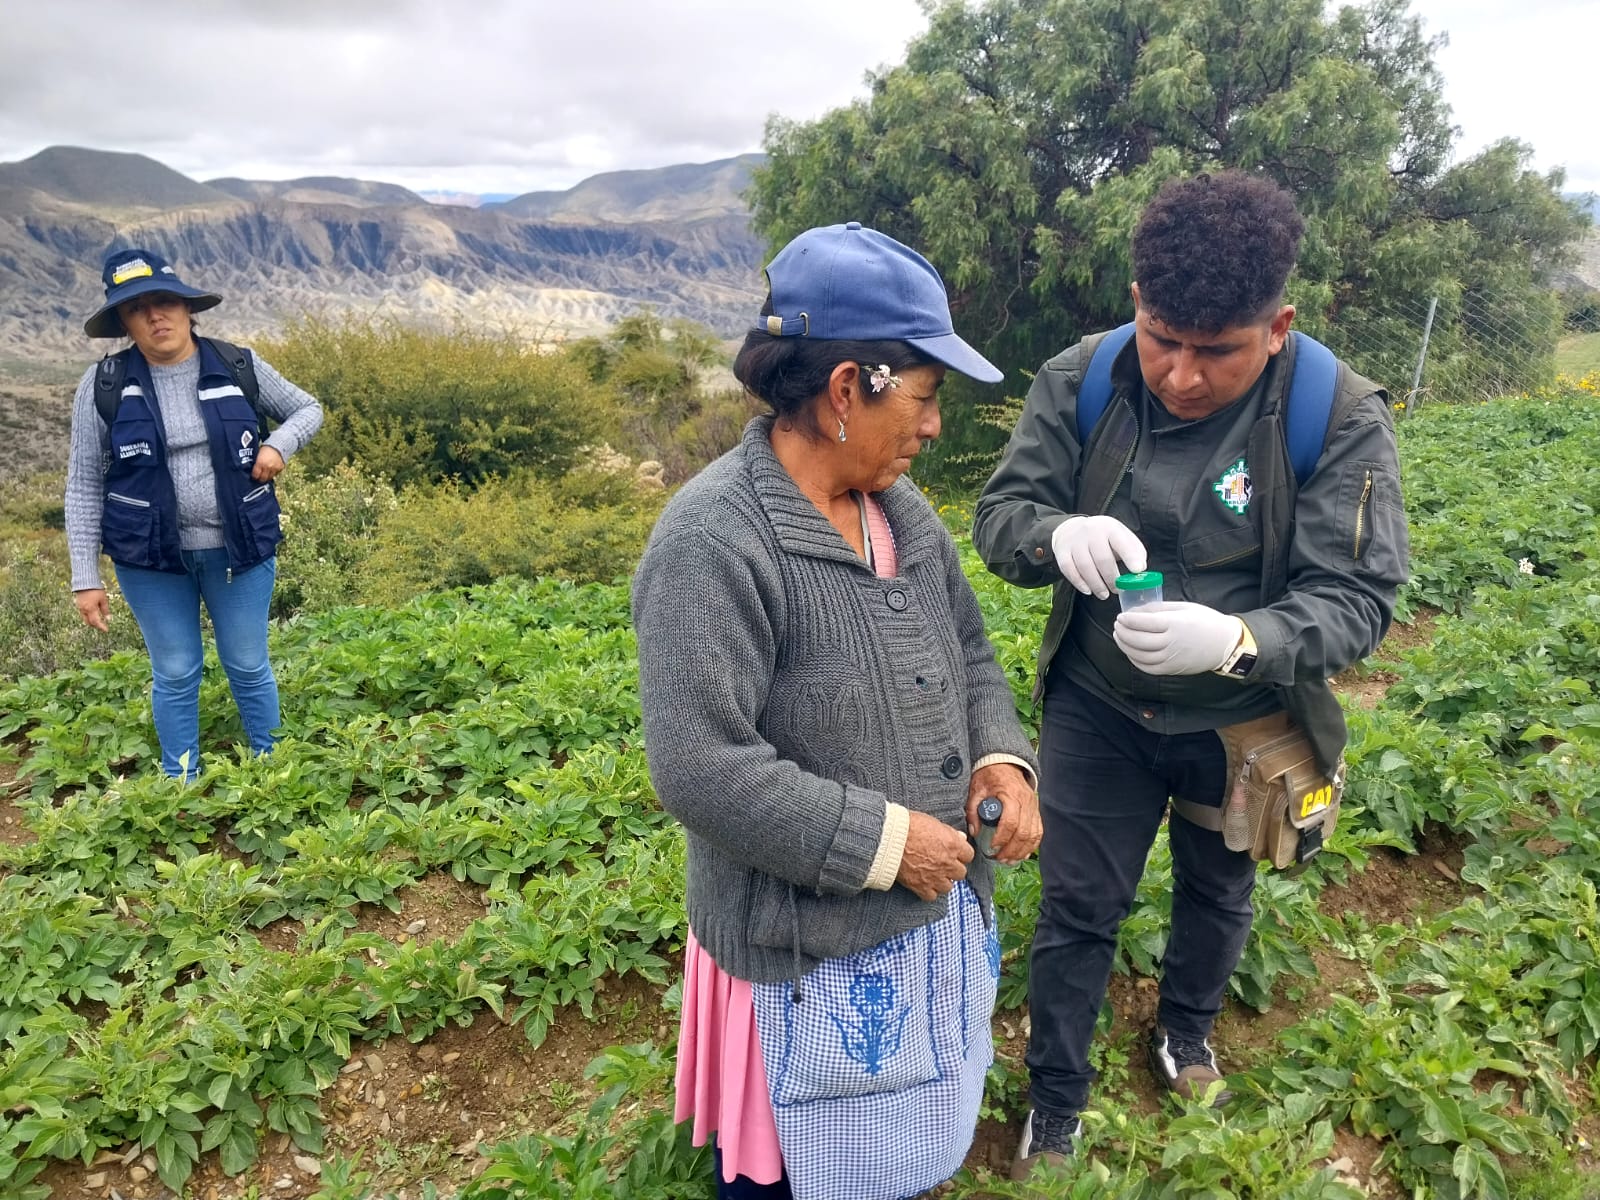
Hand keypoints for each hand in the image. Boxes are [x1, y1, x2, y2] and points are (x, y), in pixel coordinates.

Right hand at [74, 588, 109, 631]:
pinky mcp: (78, 604)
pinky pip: (83, 614)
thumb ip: (105, 610)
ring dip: (91, 622)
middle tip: (103, 627)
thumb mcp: (103, 600)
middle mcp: (83, 610)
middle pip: (89, 622)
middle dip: (96, 626)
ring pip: (85, 619)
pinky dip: (88, 617)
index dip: (101, 627)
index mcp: (90, 609)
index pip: (96, 622)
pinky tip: (93, 615)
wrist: (85, 581)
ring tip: (99, 621)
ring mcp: (79, 607)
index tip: (106, 630)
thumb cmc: (96, 590)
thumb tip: (108, 619)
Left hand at [251, 446, 285, 481]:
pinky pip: (276, 473)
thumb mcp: (258, 455)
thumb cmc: (265, 449)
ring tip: (265, 475)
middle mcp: (268, 467)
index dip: (254, 476)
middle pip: (263, 478)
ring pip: (270, 477)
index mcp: (260, 463)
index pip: (256, 475)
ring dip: (267, 477)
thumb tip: (253, 470)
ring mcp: (275, 468)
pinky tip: (271, 470)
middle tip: (259, 478)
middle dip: (260, 479)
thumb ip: (256, 463)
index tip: (254, 476)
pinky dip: (273, 473)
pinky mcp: (280, 468)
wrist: (277, 445)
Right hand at [896, 811, 974, 901]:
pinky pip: (932, 896)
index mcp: (953, 845)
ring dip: (942, 881)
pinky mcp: (921, 886)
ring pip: (948, 887)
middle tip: (943, 864)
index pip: (969, 855)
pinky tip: (924, 884)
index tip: (955, 854)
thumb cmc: (908, 826)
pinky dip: (928, 891)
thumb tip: (960, 837)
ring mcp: (935, 876)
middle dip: (953, 869)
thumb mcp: (932, 822)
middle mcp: (947, 863)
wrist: (888, 839)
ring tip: (933, 875)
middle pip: (961, 873)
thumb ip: (949, 832)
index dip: (961, 854)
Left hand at [966, 763, 1041, 864]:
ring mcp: (1033, 806)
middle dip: (1011, 850)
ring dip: (1022, 851)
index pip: (1010, 822)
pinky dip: (1031, 845)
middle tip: (999, 858)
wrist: (1004, 763)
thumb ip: (973, 810)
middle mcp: (1026, 801)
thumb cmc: (989, 776)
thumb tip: (974, 831)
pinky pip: (1038, 831)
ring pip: (1034, 834)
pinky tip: (1022, 854)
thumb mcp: (976, 789)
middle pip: (1024, 832)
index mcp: (1010, 794)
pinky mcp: (1036, 811)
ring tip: (1009, 861)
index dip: (1002, 838)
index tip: (992, 848)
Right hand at [1051, 515, 1146, 598]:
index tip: (1138, 570)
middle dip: (1111, 578)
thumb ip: (1134, 550)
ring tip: (1104, 594)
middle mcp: (1091, 532)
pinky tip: (1088, 590)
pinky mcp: (1062, 552)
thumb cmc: (1103, 537)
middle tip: (1117, 590)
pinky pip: (1069, 570)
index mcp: (1110, 528)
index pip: (1121, 542)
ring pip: (1085, 567)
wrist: (1071, 529)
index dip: (1130, 556)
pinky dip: (1079, 583)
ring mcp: (1075, 542)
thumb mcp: (1120, 536)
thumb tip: (1142, 568)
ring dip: (1096, 584)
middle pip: (1102, 559)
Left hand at [1114, 601, 1242, 675]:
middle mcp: (1171, 643)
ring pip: (1139, 655)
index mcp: (1175, 624)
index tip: (1120, 616)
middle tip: (1117, 625)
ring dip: (1125, 646)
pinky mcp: (1171, 669)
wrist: (1225, 644)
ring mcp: (1171, 659)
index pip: (1144, 623)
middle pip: (1138, 640)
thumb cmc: (1205, 621)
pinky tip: (1130, 651)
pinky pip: (1147, 668)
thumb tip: (1136, 611)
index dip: (1128, 620)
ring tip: (1119, 636)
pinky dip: (1135, 660)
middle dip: (1123, 632)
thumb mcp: (1184, 607)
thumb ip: (1158, 609)